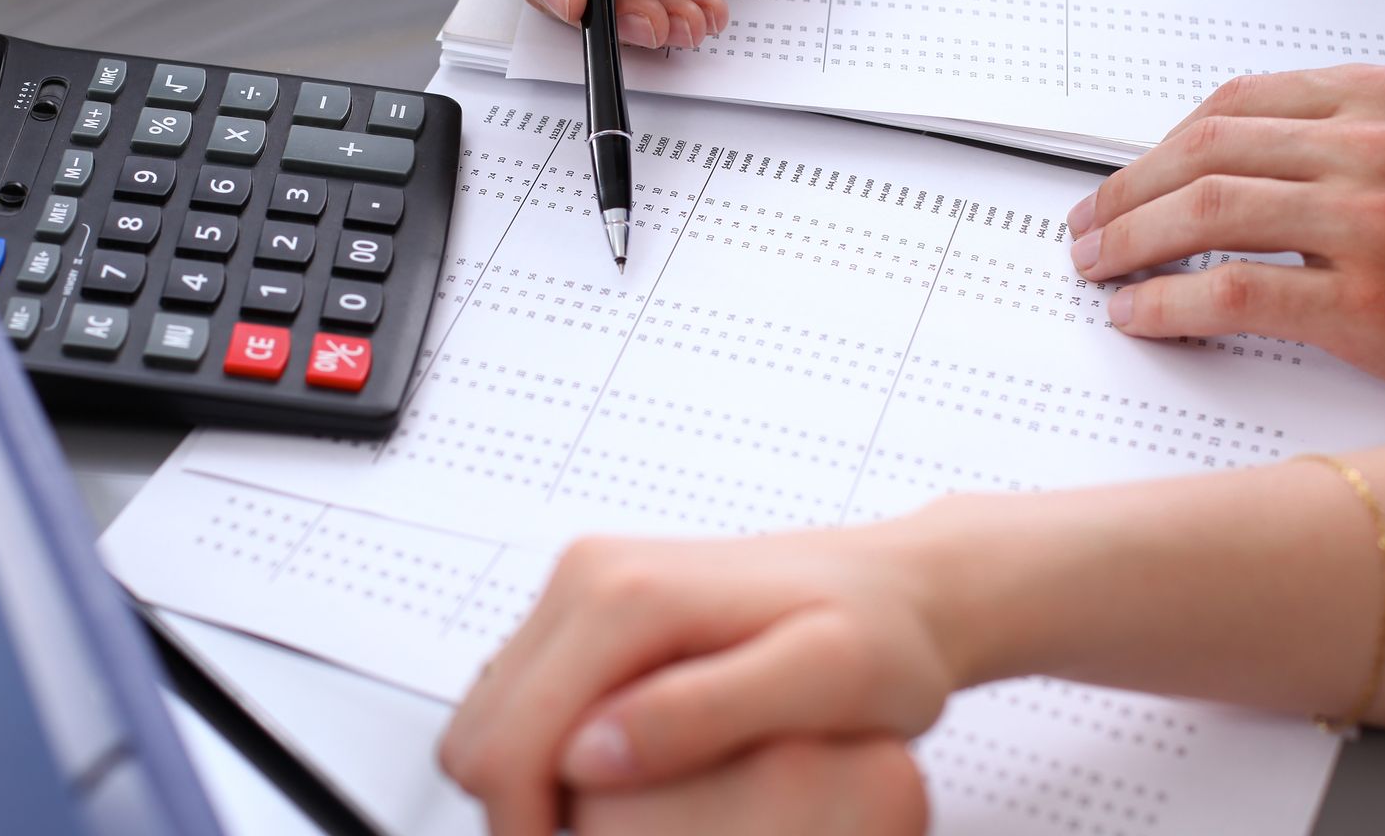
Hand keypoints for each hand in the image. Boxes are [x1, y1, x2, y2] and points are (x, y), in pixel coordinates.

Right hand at [437, 521, 961, 835]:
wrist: (905, 589)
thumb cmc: (886, 638)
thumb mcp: (826, 681)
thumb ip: (708, 711)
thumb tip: (592, 752)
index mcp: (624, 595)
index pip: (504, 743)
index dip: (530, 832)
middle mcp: (588, 575)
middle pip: (479, 733)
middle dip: (526, 810)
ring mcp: (587, 587)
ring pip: (494, 722)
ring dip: (538, 786)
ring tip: (631, 822)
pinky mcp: (597, 610)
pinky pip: (530, 704)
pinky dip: (554, 759)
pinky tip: (635, 783)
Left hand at [1067, 64, 1384, 423]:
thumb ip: (1343, 145)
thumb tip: (1226, 171)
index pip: (1233, 105)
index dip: (1156, 146)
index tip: (1121, 179)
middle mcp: (1378, 146)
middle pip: (1204, 151)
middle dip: (1124, 192)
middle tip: (1086, 228)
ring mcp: (1374, 222)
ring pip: (1206, 212)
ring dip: (1129, 242)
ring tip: (1097, 269)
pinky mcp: (1371, 301)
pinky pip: (1232, 290)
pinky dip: (1166, 302)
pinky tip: (1139, 313)